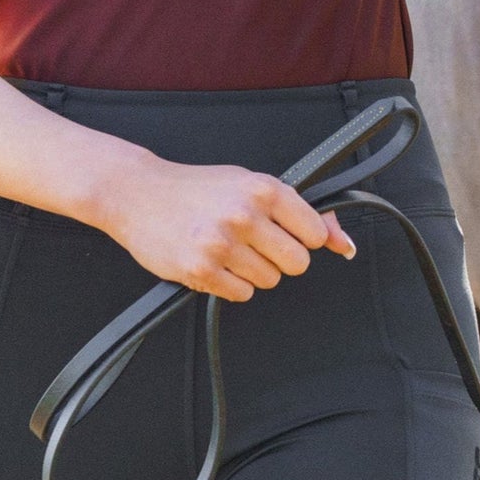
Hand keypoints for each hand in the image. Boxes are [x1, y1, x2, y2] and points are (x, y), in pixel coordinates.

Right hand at [95, 156, 357, 301]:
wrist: (137, 193)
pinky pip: (241, 294)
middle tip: (257, 244)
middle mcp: (244, 216)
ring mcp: (222, 245)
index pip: (313, 233)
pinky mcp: (201, 271)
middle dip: (282, 258)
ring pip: (270, 281)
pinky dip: (232, 284)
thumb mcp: (249, 185)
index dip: (302, 236)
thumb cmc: (197, 188)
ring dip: (254, 271)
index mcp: (263, 189)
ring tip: (228, 248)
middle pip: (297, 263)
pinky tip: (214, 262)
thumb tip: (341, 240)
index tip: (286, 232)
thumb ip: (298, 211)